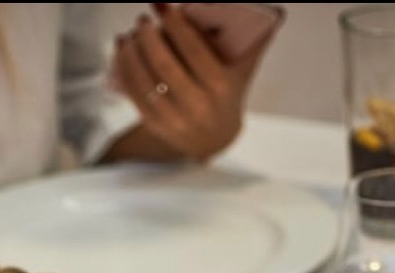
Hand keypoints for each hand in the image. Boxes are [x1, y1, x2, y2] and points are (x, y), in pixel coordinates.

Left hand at [111, 5, 275, 160]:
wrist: (215, 138)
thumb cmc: (228, 93)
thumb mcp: (243, 70)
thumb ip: (255, 41)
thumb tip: (271, 14)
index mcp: (220, 87)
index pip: (192, 50)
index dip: (174, 24)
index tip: (162, 5)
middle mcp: (197, 105)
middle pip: (163, 64)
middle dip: (148, 36)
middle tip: (143, 20)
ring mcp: (175, 119)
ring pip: (144, 80)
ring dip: (131, 52)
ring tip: (131, 35)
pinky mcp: (156, 125)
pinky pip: (134, 94)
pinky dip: (124, 69)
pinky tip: (123, 50)